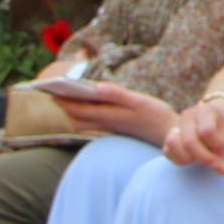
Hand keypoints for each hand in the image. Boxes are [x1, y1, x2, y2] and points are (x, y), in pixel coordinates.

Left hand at [53, 79, 181, 145]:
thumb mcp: (140, 101)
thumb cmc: (157, 116)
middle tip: (55, 94)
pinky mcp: (118, 129)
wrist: (170, 135)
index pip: (79, 110)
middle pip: (78, 119)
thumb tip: (96, 87)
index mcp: (109, 116)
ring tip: (67, 99)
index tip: (52, 91)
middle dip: (66, 107)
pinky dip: (86, 116)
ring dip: (74, 113)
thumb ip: (118, 94)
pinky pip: (94, 124)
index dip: (65, 101)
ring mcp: (112, 128)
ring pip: (85, 123)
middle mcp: (107, 124)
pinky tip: (89, 108)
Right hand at [157, 90, 223, 168]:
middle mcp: (187, 116)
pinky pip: (167, 152)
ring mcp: (176, 125)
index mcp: (204, 110)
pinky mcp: (169, 137)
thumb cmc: (223, 126)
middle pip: (189, 141)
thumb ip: (223, 150)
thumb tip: (221, 170)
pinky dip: (180, 160)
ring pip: (173, 145)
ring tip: (202, 159)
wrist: (214, 116)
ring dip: (189, 158)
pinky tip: (193, 160)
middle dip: (204, 158)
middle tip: (215, 163)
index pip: (206, 131)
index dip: (216, 145)